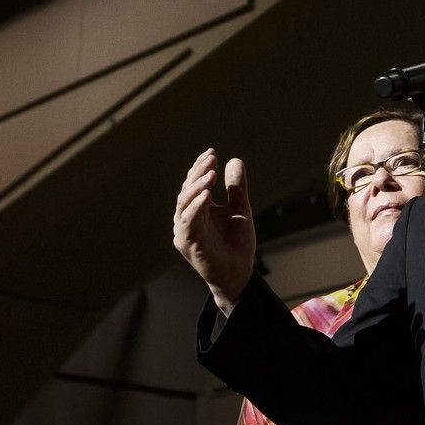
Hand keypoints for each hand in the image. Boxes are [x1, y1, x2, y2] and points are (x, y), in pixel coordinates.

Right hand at [173, 149, 255, 314]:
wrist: (239, 271)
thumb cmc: (236, 243)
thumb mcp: (240, 210)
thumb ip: (236, 188)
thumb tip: (235, 160)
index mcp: (198, 208)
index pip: (195, 183)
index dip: (200, 167)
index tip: (212, 153)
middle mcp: (187, 217)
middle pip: (188, 190)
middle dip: (198, 173)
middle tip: (211, 160)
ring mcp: (185, 230)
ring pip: (184, 203)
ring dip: (196, 187)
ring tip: (210, 174)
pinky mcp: (187, 243)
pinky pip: (188, 222)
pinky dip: (196, 207)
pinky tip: (207, 195)